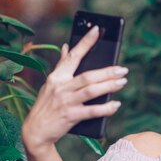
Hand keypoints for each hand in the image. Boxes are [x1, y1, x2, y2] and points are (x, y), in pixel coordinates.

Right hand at [22, 26, 127, 151]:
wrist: (36, 130)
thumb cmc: (47, 104)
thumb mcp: (51, 83)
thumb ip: (62, 65)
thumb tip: (67, 46)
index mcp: (57, 77)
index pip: (73, 56)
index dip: (85, 42)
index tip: (97, 30)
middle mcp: (61, 87)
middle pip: (88, 75)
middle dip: (107, 71)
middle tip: (123, 69)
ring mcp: (65, 102)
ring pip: (91, 91)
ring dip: (109, 86)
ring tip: (123, 82)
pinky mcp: (70, 116)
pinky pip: (92, 111)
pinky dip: (105, 108)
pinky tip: (116, 104)